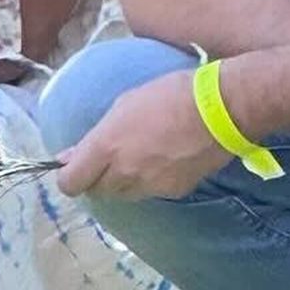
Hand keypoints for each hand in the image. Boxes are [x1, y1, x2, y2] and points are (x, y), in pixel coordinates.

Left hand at [55, 69, 230, 199]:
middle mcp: (124, 172)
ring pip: (122, 194)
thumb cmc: (168, 94)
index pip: (70, 183)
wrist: (221, 110)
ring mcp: (149, 186)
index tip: (75, 165)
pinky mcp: (173, 192)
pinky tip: (162, 161)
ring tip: (137, 156)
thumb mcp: (124, 105)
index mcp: (106, 147)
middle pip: (96, 191)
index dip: (69, 176)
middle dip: (96, 177)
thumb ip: (95, 137)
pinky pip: (150, 193)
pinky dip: (149, 182)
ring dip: (121, 182)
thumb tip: (69, 156)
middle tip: (108, 157)